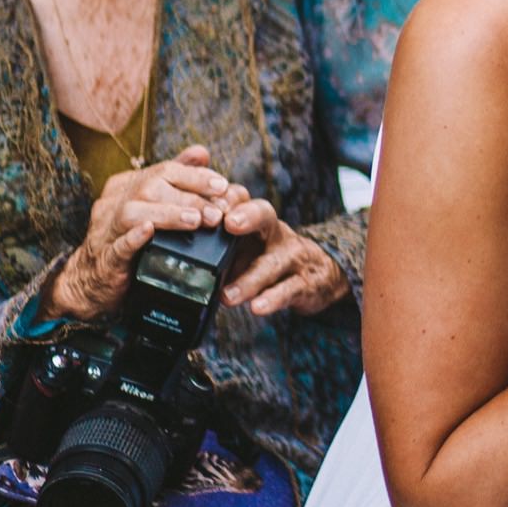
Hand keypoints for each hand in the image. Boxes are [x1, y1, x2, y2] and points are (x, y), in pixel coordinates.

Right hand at [48, 146, 246, 321]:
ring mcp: (106, 230)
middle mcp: (114, 202)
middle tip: (218, 212)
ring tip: (196, 220)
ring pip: (132, 212)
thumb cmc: (128, 235)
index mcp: (127, 185)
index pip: (163, 170)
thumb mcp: (153, 203)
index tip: (222, 185)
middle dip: (189, 198)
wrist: (91, 278)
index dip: (195, 176)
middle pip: (150, 188)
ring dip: (168, 215)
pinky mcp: (104, 260)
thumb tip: (201, 152)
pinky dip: (133, 238)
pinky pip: (116, 246)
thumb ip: (176, 178)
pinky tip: (149, 232)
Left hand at [220, 197, 349, 316]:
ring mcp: (294, 259)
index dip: (231, 199)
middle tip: (229, 224)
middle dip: (248, 216)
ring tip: (228, 296)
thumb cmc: (275, 258)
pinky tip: (258, 308)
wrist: (325, 273)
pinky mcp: (305, 285)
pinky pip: (288, 291)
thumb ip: (223, 244)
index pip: (244, 199)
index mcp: (260, 222)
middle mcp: (278, 234)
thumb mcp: (252, 246)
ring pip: (272, 264)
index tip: (212, 205)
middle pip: (265, 216)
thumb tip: (183, 249)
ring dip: (249, 280)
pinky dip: (272, 299)